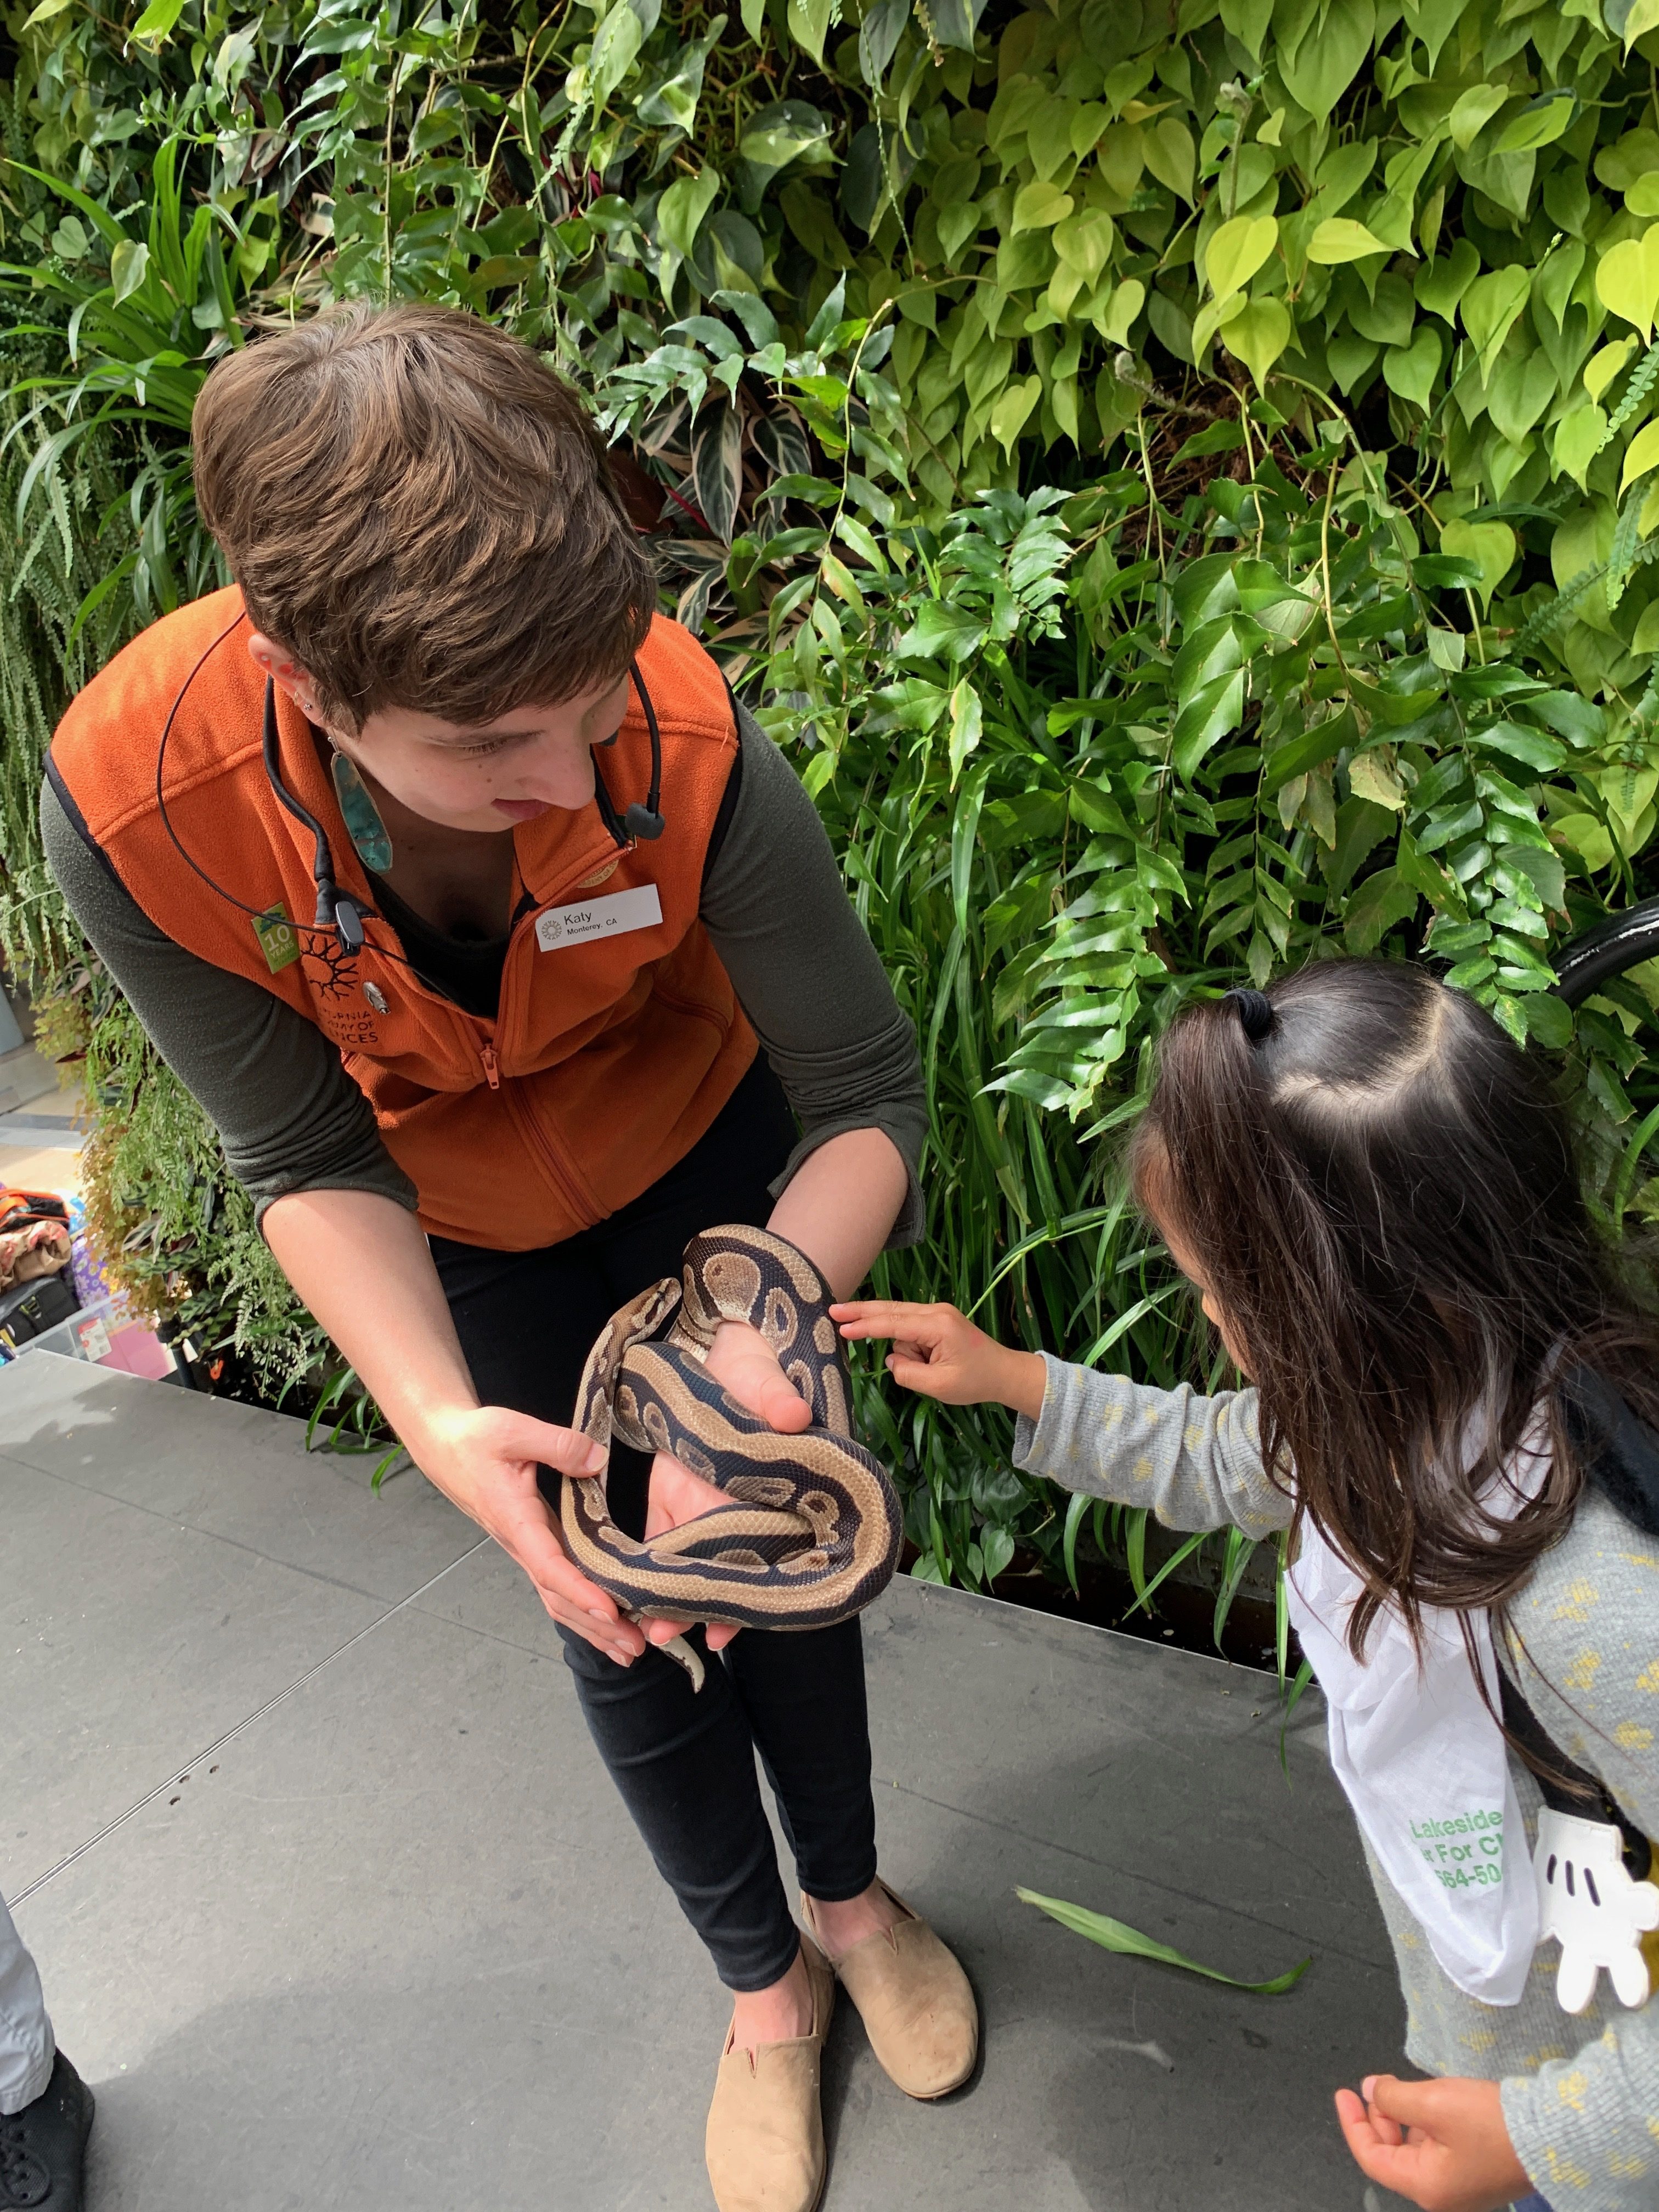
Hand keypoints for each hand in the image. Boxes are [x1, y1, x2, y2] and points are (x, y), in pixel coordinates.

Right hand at [414, 1403, 646, 1664]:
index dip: (580, 1591)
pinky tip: (602, 1621)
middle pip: (557, 1597)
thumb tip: (597, 1461)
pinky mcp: (531, 1543)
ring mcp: (525, 1547)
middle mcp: (520, 1543)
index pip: (550, 1566)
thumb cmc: (474, 1439)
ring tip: (627, 1649)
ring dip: (590, 1626)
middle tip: (635, 1647)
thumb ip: (558, 1444)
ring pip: (556, 1598)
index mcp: (516, 1521)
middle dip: (595, 1625)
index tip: (610, 1611)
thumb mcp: (514, 1430)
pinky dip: (580, 1608)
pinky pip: (555, 1584)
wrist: (444, 1445)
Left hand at [635, 1319, 810, 1654]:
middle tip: (662, 1638)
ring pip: (687, 1565)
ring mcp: (700, 1504)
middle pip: (718, 1571)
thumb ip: (777, 1398)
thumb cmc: (754, 1365)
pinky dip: (645, 1567)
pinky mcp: (671, 1493)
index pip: (758, 1554)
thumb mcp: (767, 1378)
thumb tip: (792, 1415)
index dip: (744, 1597)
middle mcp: (732, 1508)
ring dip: (666, 1597)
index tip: (724, 1631)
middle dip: (695, 1609)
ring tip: (643, 1632)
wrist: (723, 1346)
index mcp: (759, 1490)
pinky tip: (628, 1596)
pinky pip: (658, 1538)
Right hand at [830, 1299, 1047, 1418]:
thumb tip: (892, 1360)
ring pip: (900, 1322)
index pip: (892, 1324)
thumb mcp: (939, 1386)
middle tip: (833, 1310)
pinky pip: (910, 1327)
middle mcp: (936, 1311)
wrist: (1004, 1373)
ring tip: (930, 1370)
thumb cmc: (975, 1381)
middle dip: (862, 1312)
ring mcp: (937, 1313)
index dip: (864, 1327)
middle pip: (890, 1309)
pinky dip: (907, 1343)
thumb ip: (909, 1374)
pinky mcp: (937, 1319)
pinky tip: (925, 1362)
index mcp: (937, 1325)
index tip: (841, 1327)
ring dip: (901, 1346)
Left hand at [1334, 2075, 1530, 2211]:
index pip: (1372, 2158)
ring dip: (1403, 2119)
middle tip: (1375, 2085)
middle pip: (1393, 2155)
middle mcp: (1442, 2195)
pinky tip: (1430, 2102)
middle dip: (1379, 2118)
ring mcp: (1462, 2187)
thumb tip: (1370, 2091)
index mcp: (1427, 2187)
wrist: (1553, 2134)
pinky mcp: (1478, 2173)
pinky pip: (1439, 2150)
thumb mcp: (1433, 2103)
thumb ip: (1394, 2098)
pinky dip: (1426, 2126)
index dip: (1353, 2123)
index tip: (1343, 2093)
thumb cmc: (1491, 2123)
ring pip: (1416, 2151)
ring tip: (1401, 2087)